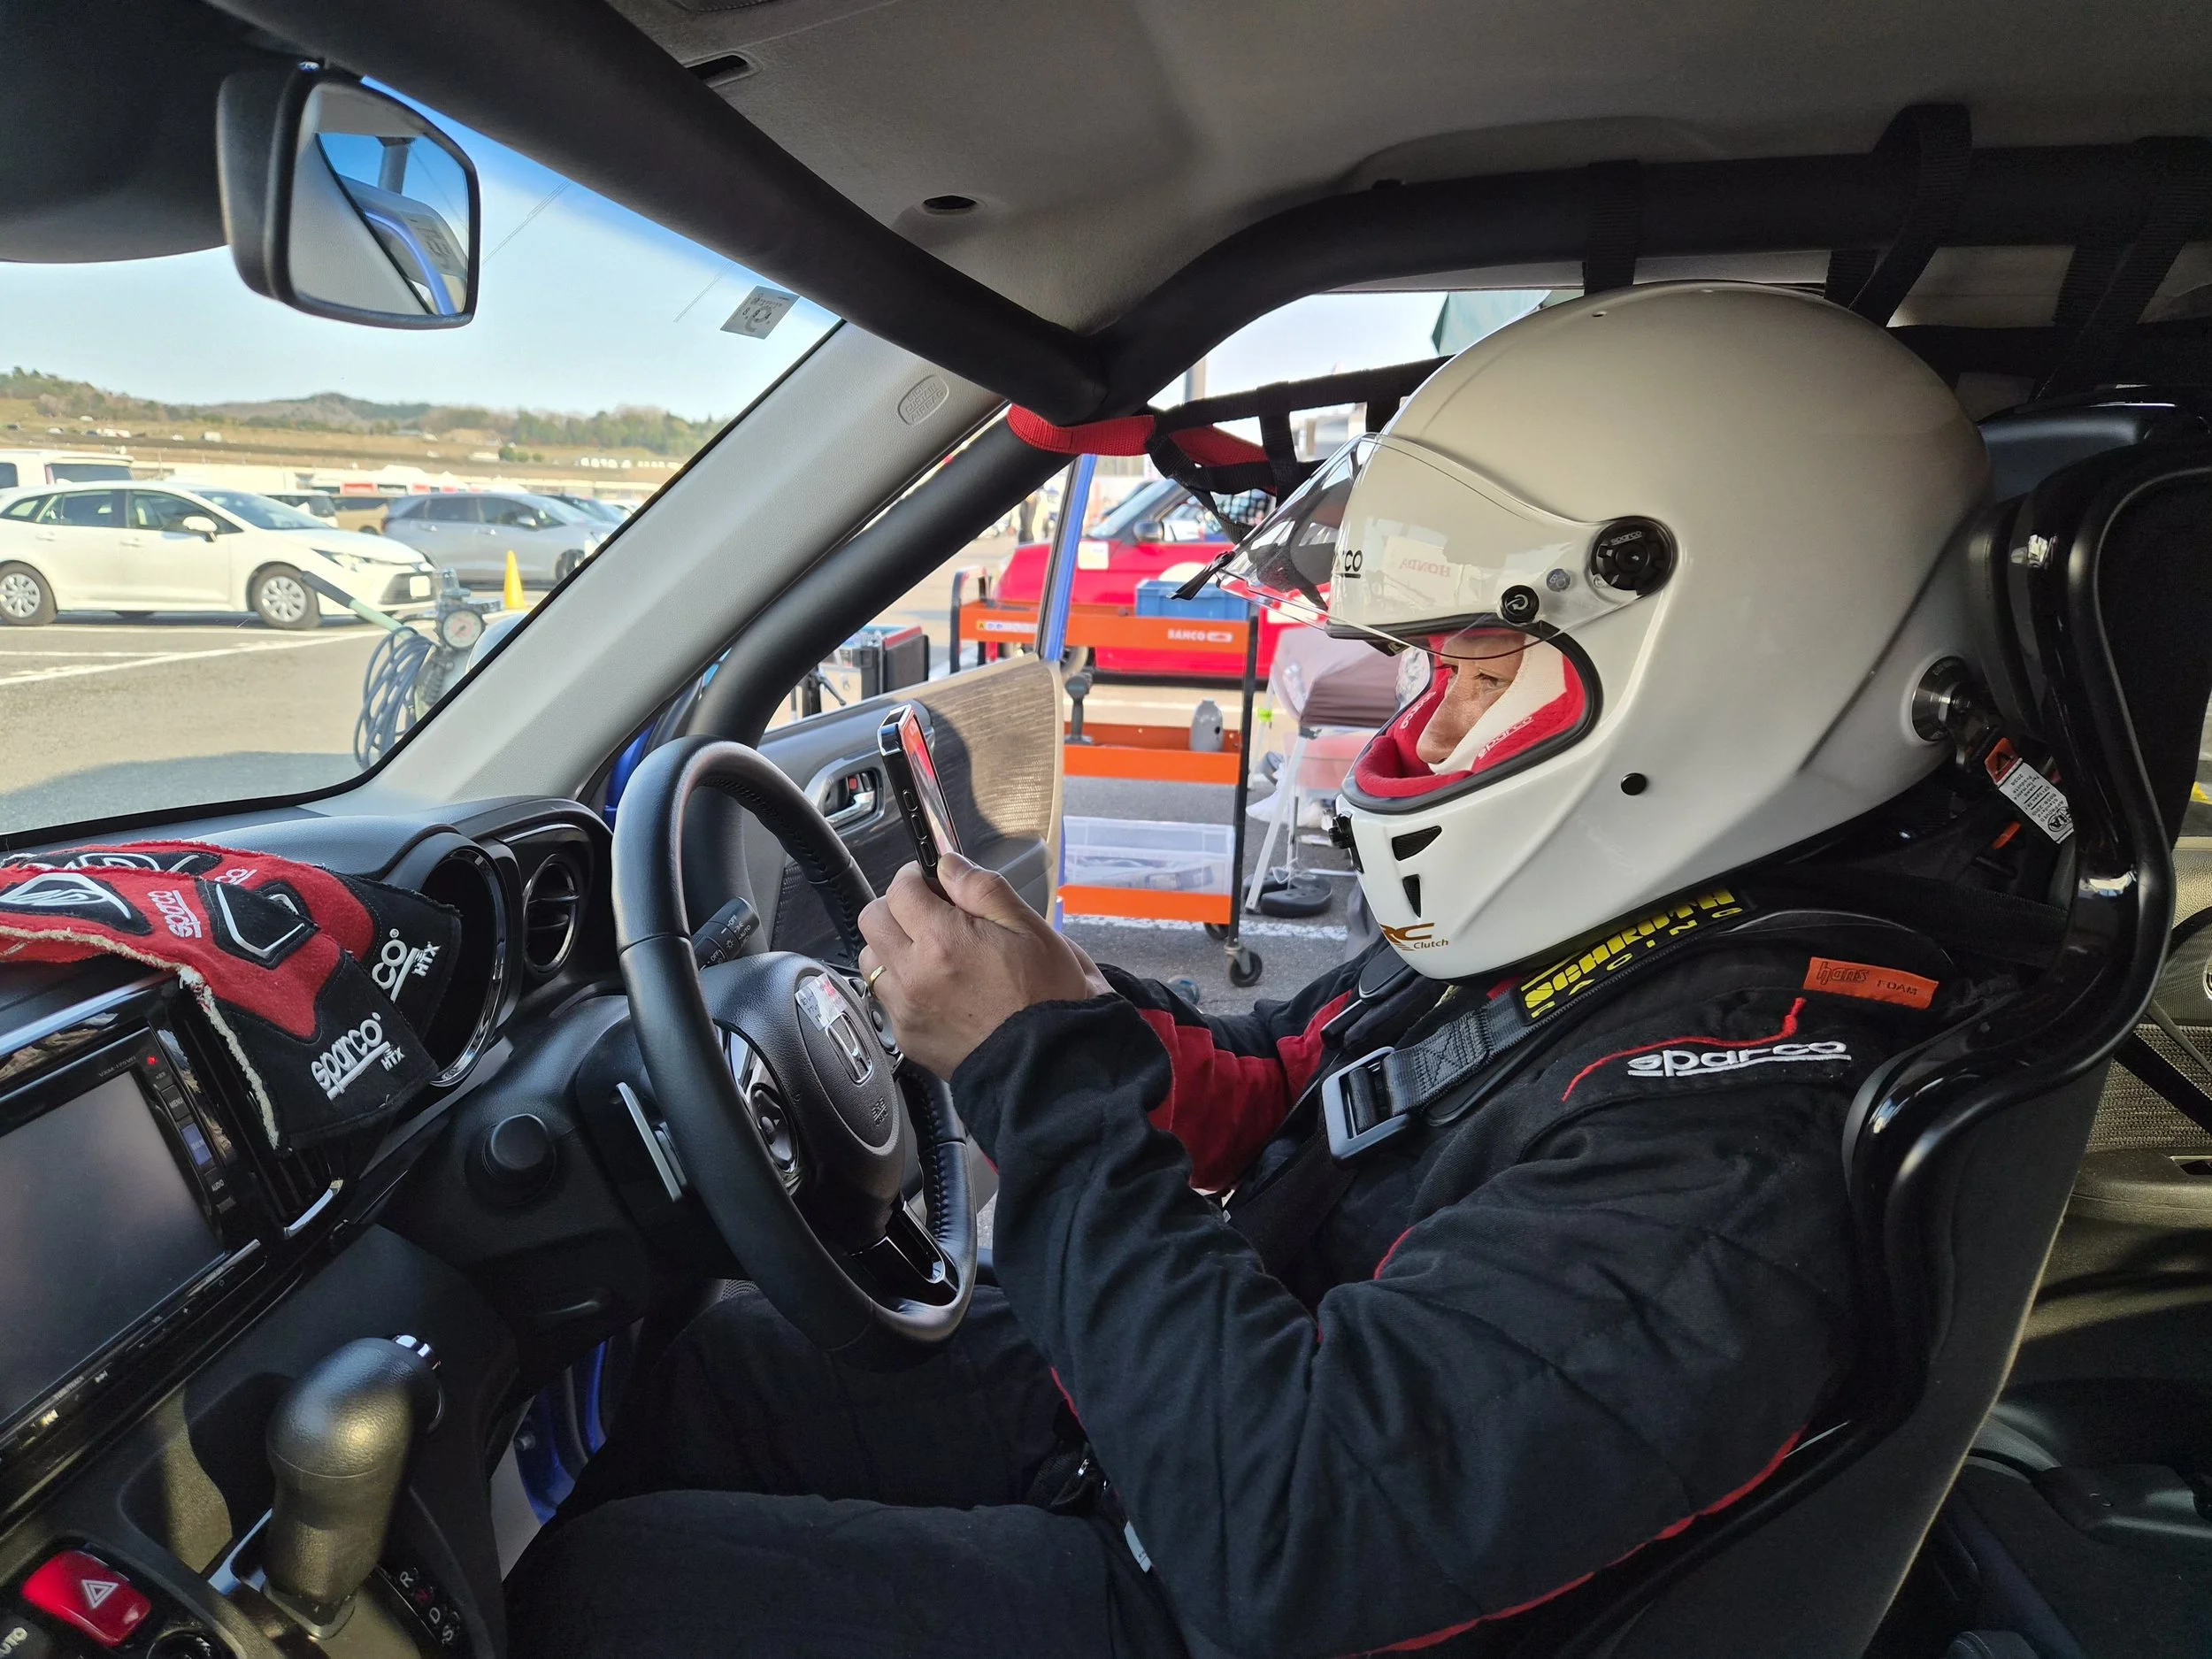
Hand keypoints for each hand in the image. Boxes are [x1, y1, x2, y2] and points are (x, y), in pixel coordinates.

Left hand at [858, 852, 1109, 1078]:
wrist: (1049, 1064)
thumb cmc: (1047, 997)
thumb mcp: (1029, 928)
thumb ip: (981, 889)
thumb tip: (949, 865)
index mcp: (942, 940)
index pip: (899, 889)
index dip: (916, 877)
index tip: (932, 882)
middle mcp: (913, 975)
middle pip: (872, 920)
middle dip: (896, 908)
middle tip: (928, 913)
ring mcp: (905, 1011)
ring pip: (872, 961)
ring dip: (892, 947)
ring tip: (930, 953)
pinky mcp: (908, 1038)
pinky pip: (887, 1000)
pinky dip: (903, 987)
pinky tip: (937, 988)